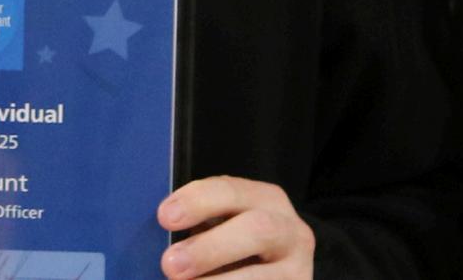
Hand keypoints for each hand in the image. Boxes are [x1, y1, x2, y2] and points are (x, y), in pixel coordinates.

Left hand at [158, 174, 313, 277]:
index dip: (197, 201)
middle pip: (256, 229)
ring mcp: (298, 268)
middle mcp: (290, 230)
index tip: (164, 218)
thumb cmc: (236, 247)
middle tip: (170, 265)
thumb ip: (202, 224)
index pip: (232, 191)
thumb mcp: (224, 227)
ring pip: (260, 275)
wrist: (274, 275)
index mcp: (267, 200)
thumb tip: (164, 239)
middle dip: (209, 248)